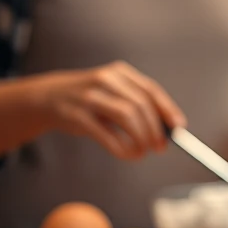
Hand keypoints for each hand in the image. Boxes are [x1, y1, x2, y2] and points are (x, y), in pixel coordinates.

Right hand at [30, 61, 185, 158]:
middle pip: (140, 105)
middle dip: (155, 130)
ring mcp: (90, 97)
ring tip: (143, 151)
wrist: (48, 97)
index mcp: (119, 73)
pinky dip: (122, 148)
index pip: (151, 90)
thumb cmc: (90, 98)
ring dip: (141, 138)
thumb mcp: (114, 91)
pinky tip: (128, 155)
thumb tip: (169, 128)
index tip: (179, 128)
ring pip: (127, 116)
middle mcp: (105, 80)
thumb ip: (138, 104)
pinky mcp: (77, 116)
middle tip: (161, 147)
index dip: (168, 110)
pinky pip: (106, 134)